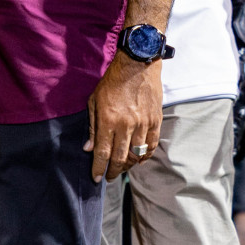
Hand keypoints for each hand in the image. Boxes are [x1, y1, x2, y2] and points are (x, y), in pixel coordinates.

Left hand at [85, 51, 162, 181]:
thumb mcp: (95, 100)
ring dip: (128, 165)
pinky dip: (145, 156)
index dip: (99, 168)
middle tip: (109, 177)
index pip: (103, 152)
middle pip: (120, 158)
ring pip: (136, 154)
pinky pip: (152, 145)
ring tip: (121, 168)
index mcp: (108, 120)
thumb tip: (89, 148)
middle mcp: (126, 125)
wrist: (137, 65)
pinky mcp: (155, 121)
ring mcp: (143, 124)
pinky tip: (139, 159)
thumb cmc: (112, 82)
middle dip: (113, 171)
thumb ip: (93, 126)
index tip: (96, 178)